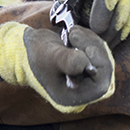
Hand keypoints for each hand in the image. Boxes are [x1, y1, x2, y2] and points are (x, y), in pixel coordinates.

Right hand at [0, 21, 114, 111]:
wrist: (25, 49)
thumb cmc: (35, 56)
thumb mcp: (51, 57)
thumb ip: (69, 62)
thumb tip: (88, 64)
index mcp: (73, 97)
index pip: (101, 85)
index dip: (100, 64)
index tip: (86, 47)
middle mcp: (81, 91)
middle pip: (104, 70)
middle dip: (94, 48)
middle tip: (76, 35)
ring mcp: (84, 78)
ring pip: (102, 58)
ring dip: (91, 41)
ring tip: (72, 32)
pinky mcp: (85, 66)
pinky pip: (97, 52)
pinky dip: (89, 39)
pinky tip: (75, 33)